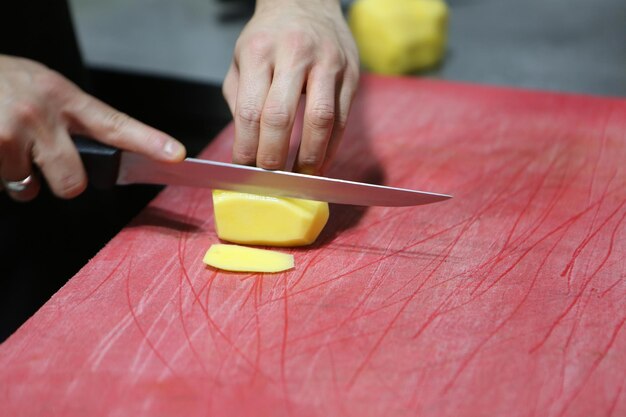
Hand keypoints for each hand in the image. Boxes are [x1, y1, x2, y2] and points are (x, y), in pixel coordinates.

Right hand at [0, 55, 185, 201]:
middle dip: (64, 181)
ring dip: (23, 178)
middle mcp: (41, 115)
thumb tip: (103, 152)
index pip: (115, 125)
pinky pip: (6, 185)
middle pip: (74, 182)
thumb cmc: (6, 82)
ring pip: (31, 188)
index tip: (176, 155)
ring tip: (11, 148)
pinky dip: (2, 175)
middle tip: (48, 162)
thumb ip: (73, 118)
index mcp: (64, 97)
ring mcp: (10, 133)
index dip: (149, 142)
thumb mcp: (46, 88)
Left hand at [223, 0, 358, 174]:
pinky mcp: (351, 74)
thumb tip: (245, 145)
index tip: (244, 169)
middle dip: (273, 156)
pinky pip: (343, 119)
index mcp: (259, 52)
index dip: (246, 147)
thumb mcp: (241, 57)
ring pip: (320, 120)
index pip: (250, 111)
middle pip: (281, 117)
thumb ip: (239, 98)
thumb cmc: (269, 36)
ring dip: (308, 157)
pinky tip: (320, 163)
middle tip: (269, 180)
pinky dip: (331, 148)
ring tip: (299, 178)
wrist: (307, 2)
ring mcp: (327, 63)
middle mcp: (294, 55)